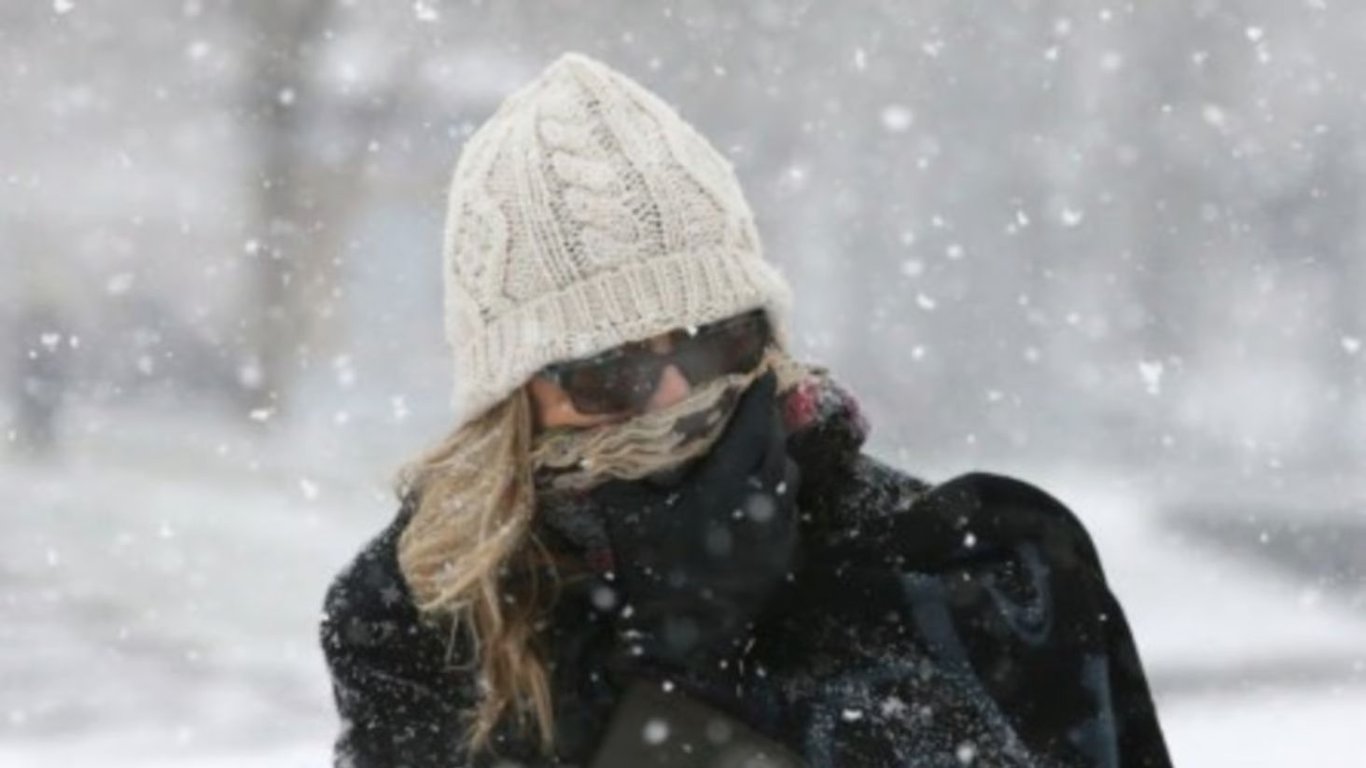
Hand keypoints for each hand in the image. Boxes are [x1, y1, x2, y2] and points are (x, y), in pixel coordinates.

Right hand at [586, 371, 801, 683]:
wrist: (681, 638)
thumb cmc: (650, 571)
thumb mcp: (625, 517)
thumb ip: (618, 472)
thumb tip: (596, 444)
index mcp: (722, 488)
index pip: (750, 429)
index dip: (759, 398)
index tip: (765, 372)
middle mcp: (759, 503)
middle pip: (776, 446)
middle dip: (769, 421)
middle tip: (758, 402)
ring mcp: (778, 531)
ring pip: (787, 477)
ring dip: (777, 453)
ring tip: (760, 441)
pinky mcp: (784, 554)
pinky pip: (789, 508)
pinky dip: (777, 489)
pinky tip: (758, 489)